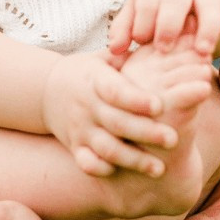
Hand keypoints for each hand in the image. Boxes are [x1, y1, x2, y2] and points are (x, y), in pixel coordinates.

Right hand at [41, 52, 179, 177]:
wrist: (46, 90)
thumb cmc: (87, 72)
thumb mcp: (103, 58)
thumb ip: (129, 57)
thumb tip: (162, 44)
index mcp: (96, 81)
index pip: (116, 91)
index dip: (137, 99)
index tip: (160, 105)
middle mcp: (87, 105)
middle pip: (117, 122)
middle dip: (146, 132)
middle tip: (173, 139)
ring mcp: (80, 128)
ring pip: (106, 147)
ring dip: (132, 159)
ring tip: (159, 168)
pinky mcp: (75, 146)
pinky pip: (86, 162)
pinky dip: (100, 169)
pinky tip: (121, 174)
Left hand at [109, 0, 219, 59]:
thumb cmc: (153, 15)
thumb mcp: (136, 16)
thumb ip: (124, 31)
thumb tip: (114, 50)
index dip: (143, 19)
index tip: (139, 41)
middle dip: (169, 23)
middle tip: (163, 48)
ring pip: (211, 8)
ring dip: (206, 30)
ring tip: (200, 53)